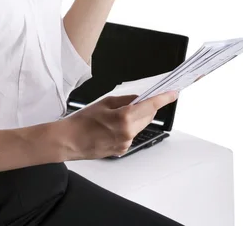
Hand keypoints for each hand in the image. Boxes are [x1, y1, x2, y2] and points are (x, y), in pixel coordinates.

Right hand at [61, 91, 177, 159]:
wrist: (70, 140)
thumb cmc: (82, 121)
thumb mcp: (104, 103)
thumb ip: (125, 100)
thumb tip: (138, 99)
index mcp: (124, 118)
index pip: (150, 106)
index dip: (164, 98)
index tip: (173, 93)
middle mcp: (127, 133)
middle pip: (147, 117)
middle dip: (146, 107)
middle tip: (138, 100)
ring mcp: (125, 143)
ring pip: (140, 126)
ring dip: (136, 118)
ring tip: (117, 114)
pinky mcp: (121, 150)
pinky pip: (131, 135)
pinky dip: (128, 127)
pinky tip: (113, 126)